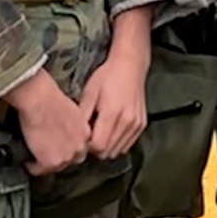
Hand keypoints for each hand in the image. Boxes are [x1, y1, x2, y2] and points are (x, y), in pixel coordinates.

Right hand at [5, 70, 90, 175]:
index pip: (80, 148)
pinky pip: (39, 170)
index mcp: (85, 132)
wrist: (41, 101)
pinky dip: (31, 166)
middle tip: (45, 153)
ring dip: (45, 162)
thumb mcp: (71, 112)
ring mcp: (66, 156)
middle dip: (59, 157)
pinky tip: (26, 161)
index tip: (58, 147)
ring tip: (35, 157)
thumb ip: (72, 125)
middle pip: (70, 159)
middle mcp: (80, 146)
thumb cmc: (51, 99)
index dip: (68, 148)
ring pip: (56, 166)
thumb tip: (62, 129)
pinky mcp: (51, 162)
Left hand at [79, 9, 150, 158]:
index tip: (81, 138)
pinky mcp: (141, 125)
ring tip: (100, 133)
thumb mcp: (88, 93)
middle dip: (95, 149)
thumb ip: (82, 118)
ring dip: (107, 147)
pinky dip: (117, 143)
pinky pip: (127, 145)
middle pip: (108, 152)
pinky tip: (110, 131)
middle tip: (89, 135)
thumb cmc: (107, 76)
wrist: (130, 65)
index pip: (97, 146)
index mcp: (112, 113)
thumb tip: (75, 137)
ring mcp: (136, 124)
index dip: (86, 146)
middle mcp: (127, 121)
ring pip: (118, 151)